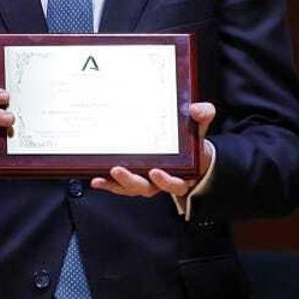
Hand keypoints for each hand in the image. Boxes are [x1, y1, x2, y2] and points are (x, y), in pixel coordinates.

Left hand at [91, 102, 216, 198]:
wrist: (189, 154)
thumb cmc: (193, 144)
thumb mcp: (200, 128)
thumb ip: (202, 117)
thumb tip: (197, 109)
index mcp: (181, 175)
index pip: (175, 183)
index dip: (165, 181)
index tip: (156, 171)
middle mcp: (161, 183)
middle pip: (146, 188)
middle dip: (131, 181)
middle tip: (118, 170)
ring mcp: (146, 182)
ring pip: (131, 188)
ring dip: (116, 184)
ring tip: (101, 177)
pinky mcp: (134, 178)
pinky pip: (120, 185)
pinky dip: (108, 184)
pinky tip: (96, 179)